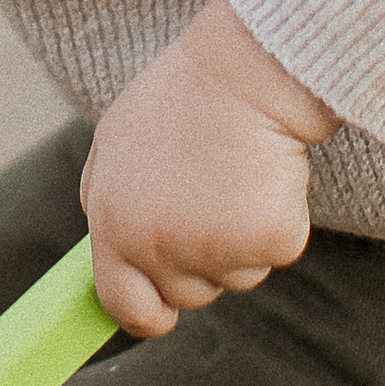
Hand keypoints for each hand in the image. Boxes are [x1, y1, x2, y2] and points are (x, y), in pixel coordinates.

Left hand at [80, 0, 337, 338]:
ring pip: (237, 276)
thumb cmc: (182, 99)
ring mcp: (216, 249)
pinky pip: (276, 253)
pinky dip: (278, 221)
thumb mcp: (115, 145)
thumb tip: (111, 255)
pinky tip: (265, 175)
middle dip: (201, 263)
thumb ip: (106, 203)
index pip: (123, 305)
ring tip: (234, 174)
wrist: (243, 71)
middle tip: (210, 196)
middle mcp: (159, 247)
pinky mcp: (269, 242)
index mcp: (113, 225)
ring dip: (239, 240)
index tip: (163, 314)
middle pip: (188, 295)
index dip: (146, 314)